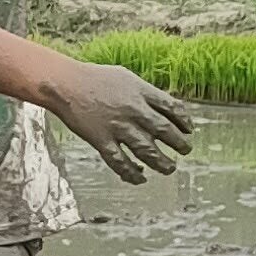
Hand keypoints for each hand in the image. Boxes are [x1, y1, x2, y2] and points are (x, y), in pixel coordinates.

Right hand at [47, 56, 197, 182]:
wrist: (66, 84)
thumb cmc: (95, 78)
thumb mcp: (126, 77)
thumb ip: (145, 92)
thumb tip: (162, 104)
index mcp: (141, 92)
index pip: (172, 108)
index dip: (184, 121)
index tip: (189, 130)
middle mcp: (134, 110)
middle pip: (165, 131)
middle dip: (180, 143)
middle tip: (186, 150)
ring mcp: (118, 127)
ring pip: (147, 151)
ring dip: (162, 163)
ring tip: (170, 168)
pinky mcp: (102, 141)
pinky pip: (120, 162)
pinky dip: (132, 173)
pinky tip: (140, 178)